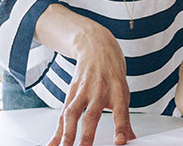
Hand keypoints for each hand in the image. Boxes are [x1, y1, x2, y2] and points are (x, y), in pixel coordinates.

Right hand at [48, 25, 135, 145]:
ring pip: (72, 113)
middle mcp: (99, 91)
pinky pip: (62, 113)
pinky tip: (52, 143)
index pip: (121, 112)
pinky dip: (56, 130)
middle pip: (91, 115)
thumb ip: (124, 119)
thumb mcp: (123, 93)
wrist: (96, 47)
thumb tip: (130, 140)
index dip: (121, 127)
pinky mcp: (70, 92)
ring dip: (67, 133)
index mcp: (117, 92)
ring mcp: (82, 91)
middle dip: (86, 135)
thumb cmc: (111, 73)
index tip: (120, 142)